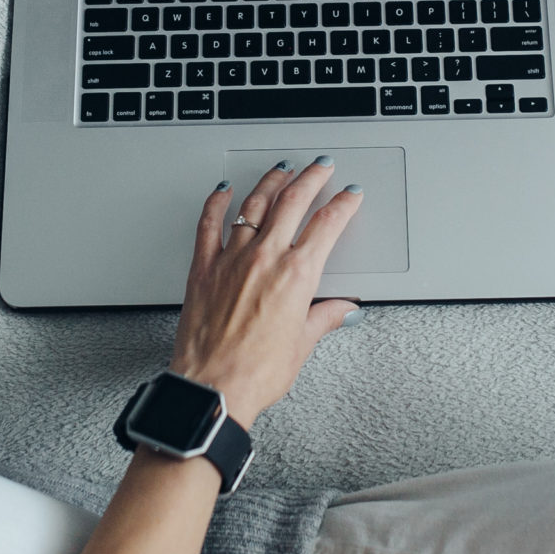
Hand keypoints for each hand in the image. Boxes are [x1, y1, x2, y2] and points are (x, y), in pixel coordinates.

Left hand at [169, 160, 361, 425]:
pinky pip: (209, 223)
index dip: (343, 204)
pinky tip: (224, 190)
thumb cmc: (256, 373)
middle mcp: (265, 258)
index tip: (350, 194)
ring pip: (254, 204)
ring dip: (271, 181)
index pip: (327, 225)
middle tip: (320, 165)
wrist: (213, 388)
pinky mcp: (204, 267)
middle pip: (293, 201)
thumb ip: (323, 318)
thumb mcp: (301, 345)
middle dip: (311, 177)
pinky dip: (217, 202)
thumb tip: (342, 309)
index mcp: (296, 275)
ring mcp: (232, 259)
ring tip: (282, 169)